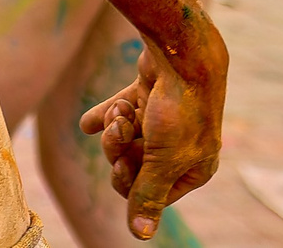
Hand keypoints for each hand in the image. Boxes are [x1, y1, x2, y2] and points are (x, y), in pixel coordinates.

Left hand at [81, 43, 224, 240]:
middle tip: (119, 131)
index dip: (129, 183)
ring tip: (120, 111)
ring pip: (124, 139)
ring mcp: (164, 119)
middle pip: (133, 165)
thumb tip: (142, 235)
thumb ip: (148, 195)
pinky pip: (118, 113)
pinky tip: (86, 124)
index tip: (121, 166)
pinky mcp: (148, 94)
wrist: (181, 52)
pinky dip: (103, 116)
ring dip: (115, 126)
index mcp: (195, 167)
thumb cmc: (180, 109)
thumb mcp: (164, 160)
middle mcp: (182, 145)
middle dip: (119, 150)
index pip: (150, 194)